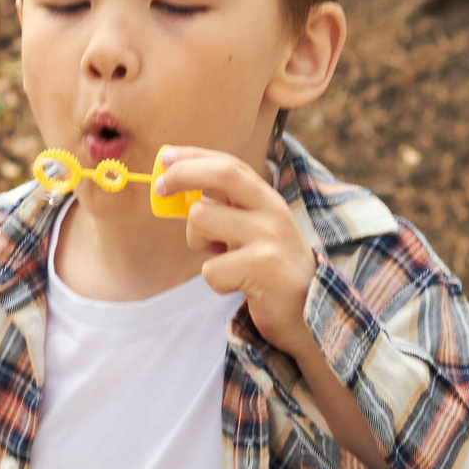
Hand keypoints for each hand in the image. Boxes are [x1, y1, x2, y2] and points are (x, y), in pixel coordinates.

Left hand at [153, 146, 319, 360]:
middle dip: (184, 173)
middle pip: (222, 174)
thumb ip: (222, 208)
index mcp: (266, 199)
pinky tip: (238, 284)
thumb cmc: (268, 269)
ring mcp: (269, 237)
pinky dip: (215, 280)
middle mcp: (271, 211)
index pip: (228, 164)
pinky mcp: (262, 267)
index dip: (193, 157)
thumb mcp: (249, 230)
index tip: (163, 157)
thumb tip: (174, 189)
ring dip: (197, 242)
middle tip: (159, 188)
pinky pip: (210, 268)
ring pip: (201, 219)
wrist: (308, 312)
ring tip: (221, 257)